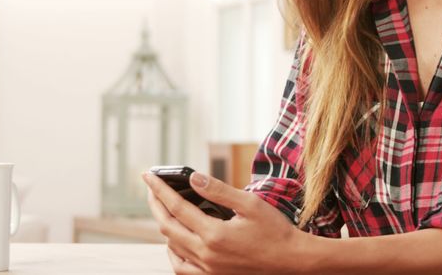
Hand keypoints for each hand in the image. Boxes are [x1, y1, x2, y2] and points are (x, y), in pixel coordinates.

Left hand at [143, 170, 312, 273]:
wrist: (293, 263)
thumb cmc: (275, 231)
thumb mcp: (249, 204)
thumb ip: (218, 191)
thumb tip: (193, 177)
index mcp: (214, 234)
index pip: (176, 207)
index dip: (160, 189)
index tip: (148, 175)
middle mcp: (206, 255)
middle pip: (167, 227)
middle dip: (156, 204)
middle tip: (151, 188)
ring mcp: (208, 270)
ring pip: (172, 248)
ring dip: (164, 226)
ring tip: (165, 209)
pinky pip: (182, 268)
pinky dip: (174, 252)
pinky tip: (177, 242)